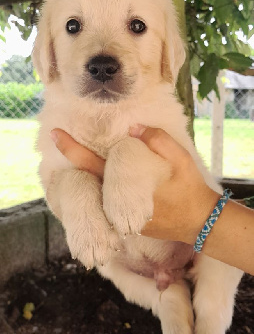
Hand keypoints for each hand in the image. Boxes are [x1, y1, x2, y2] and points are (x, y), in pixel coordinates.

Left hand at [50, 126, 217, 243]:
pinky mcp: (127, 224)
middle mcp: (118, 204)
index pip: (93, 165)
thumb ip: (158, 141)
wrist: (200, 222)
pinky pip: (106, 204)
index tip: (55, 134)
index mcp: (128, 186)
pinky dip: (100, 188)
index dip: (73, 149)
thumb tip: (134, 128)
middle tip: (56, 136)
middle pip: (87, 179)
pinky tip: (99, 175)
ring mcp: (120, 217)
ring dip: (84, 174)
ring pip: (95, 195)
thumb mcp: (182, 159)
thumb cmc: (191, 189)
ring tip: (73, 153)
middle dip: (71, 157)